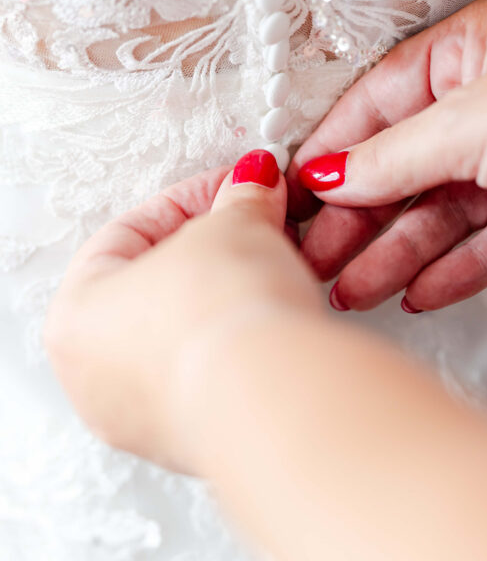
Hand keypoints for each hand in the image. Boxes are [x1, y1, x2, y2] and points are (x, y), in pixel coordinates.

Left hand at [45, 151, 320, 471]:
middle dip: (213, 247)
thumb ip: (240, 199)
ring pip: (184, 332)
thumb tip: (252, 185)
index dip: (194, 198)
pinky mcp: (195, 438)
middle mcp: (96, 375)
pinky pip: (211, 373)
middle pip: (156, 283)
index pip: (134, 230)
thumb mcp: (235, 225)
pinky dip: (237, 341)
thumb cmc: (222, 316)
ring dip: (228, 293)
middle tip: (254, 224)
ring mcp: (143, 415)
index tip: (235, 187)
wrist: (272, 396)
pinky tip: (272, 320)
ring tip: (273, 270)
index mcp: (75, 314)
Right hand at [288, 0, 486, 313]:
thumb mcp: (470, 120)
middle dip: (361, 214)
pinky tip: (417, 291)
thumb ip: (392, 155)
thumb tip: (328, 173)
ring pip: (443, 208)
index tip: (297, 191)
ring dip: (396, 250)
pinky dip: (453, 266)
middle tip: (316, 255)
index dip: (337, 150)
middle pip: (407, 162)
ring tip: (353, 287)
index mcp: (470, 49)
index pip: (381, 101)